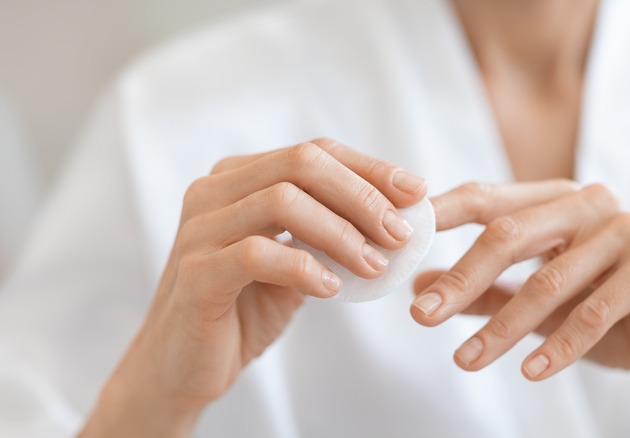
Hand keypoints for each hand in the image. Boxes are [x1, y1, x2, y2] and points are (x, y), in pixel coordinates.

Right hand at [81, 138, 426, 436]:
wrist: (184, 364)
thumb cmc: (244, 307)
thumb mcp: (295, 259)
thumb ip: (329, 232)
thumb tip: (398, 218)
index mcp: (238, 178)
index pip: (313, 152)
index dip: (369, 168)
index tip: (416, 191)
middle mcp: (213, 191)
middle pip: (301, 164)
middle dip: (362, 196)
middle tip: (401, 233)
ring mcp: (199, 229)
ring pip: (282, 202)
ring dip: (342, 233)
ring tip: (375, 266)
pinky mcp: (196, 272)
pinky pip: (257, 254)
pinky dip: (304, 267)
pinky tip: (332, 288)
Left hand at [410, 181, 629, 386]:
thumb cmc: (606, 309)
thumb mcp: (536, 300)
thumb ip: (482, 290)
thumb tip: (418, 289)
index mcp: (555, 199)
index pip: (484, 198)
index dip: (438, 215)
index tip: (396, 241)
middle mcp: (589, 204)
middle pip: (507, 234)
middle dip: (460, 279)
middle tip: (420, 317)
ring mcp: (627, 232)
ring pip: (547, 280)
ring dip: (501, 327)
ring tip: (465, 362)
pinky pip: (596, 311)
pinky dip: (559, 345)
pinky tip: (530, 372)